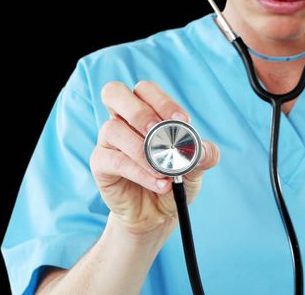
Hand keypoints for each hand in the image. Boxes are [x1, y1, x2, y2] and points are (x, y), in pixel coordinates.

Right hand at [90, 80, 219, 236]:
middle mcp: (123, 120)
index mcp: (145, 111)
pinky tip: (160, 184)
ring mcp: (108, 141)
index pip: (145, 90)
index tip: (183, 121)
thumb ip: (203, 154)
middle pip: (114, 93)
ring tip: (165, 170)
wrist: (158, 214)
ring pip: (113, 128)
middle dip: (139, 111)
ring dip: (142, 149)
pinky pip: (115, 161)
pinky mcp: (101, 164)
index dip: (163, 101)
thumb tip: (202, 149)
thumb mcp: (196, 167)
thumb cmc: (175, 181)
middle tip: (159, 131)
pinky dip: (140, 172)